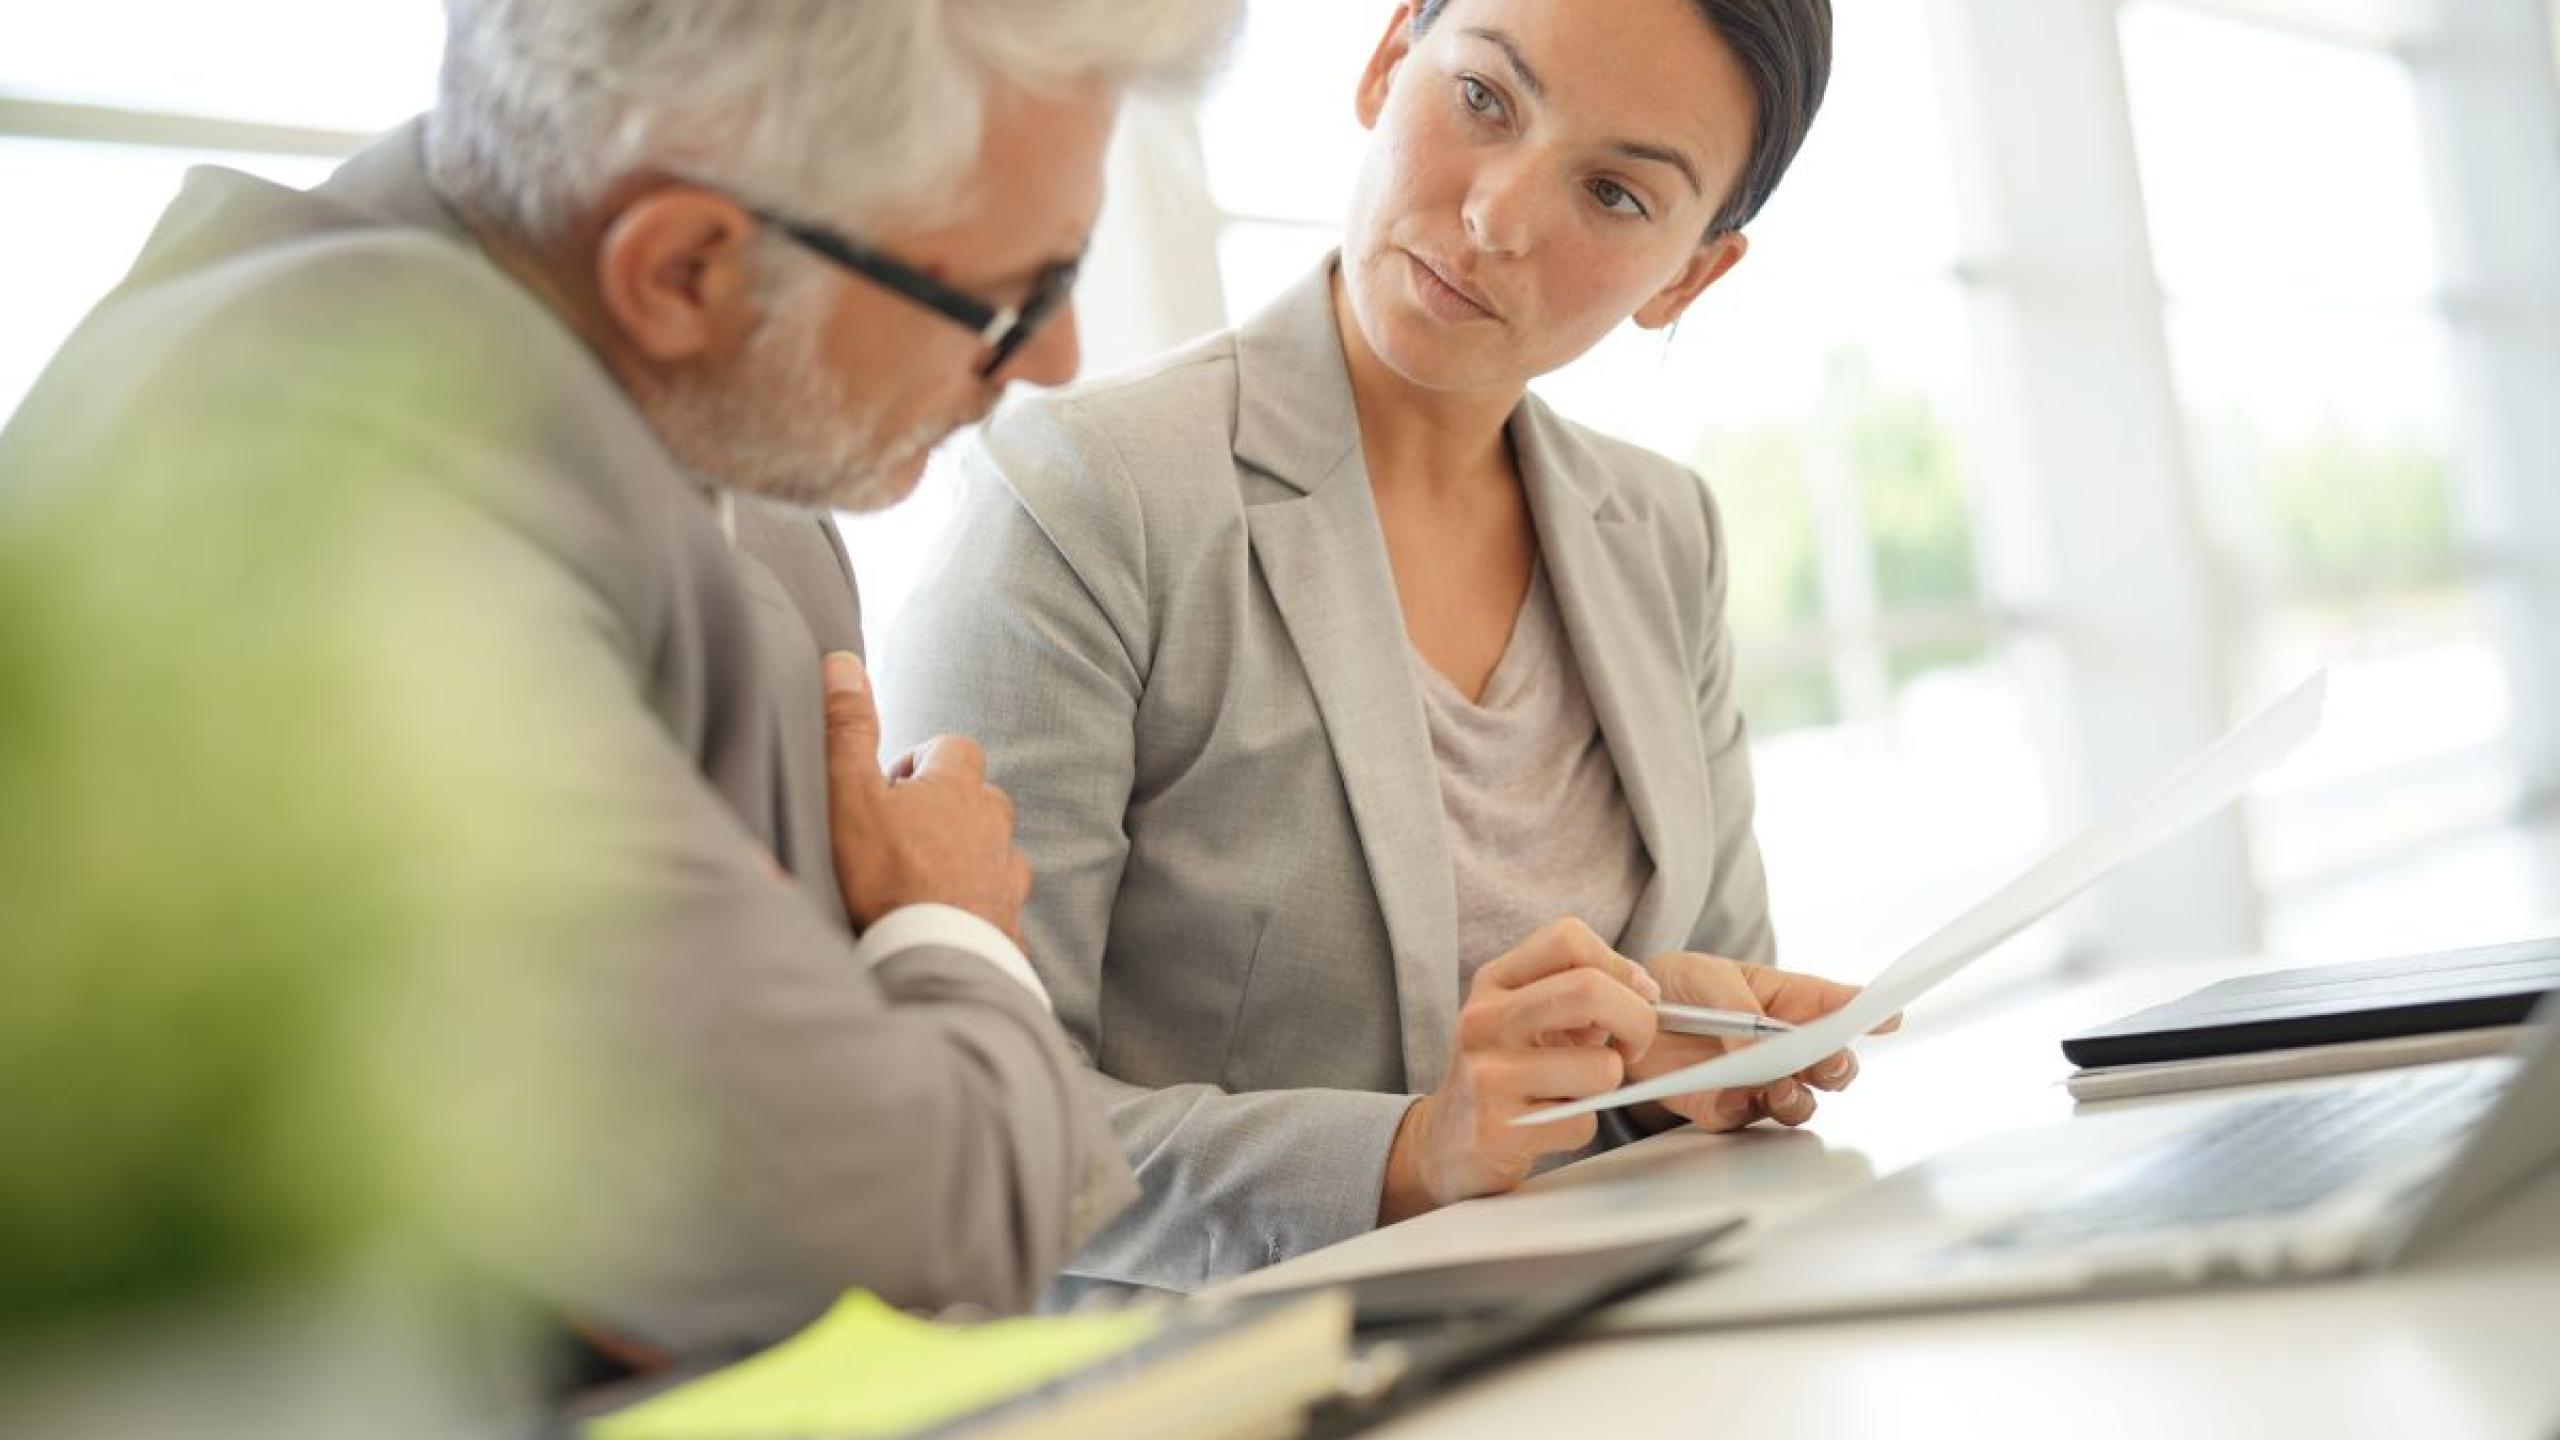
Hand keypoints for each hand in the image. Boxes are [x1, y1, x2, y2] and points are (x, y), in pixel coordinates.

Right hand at [821, 652, 1031, 941]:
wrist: (930, 961)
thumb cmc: (883, 876)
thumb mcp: (849, 794)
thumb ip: (846, 729)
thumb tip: (843, 663)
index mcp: (959, 787)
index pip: (953, 747)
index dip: (920, 762)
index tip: (889, 789)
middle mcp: (994, 826)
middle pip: (980, 797)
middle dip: (947, 809)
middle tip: (901, 836)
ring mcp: (1007, 877)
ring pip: (993, 850)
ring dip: (965, 856)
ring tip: (923, 881)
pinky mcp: (1010, 924)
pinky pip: (998, 903)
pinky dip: (976, 904)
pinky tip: (946, 922)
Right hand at [1379, 919, 1662, 1223]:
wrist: (1447, 1140)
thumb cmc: (1504, 1072)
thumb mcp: (1528, 1017)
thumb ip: (1580, 992)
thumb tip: (1644, 987)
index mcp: (1494, 982)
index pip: (1568, 937)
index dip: (1618, 966)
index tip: (1631, 998)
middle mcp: (1484, 1020)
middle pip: (1589, 989)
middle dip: (1638, 1021)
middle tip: (1633, 1046)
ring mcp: (1487, 1074)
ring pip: (1600, 1067)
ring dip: (1607, 1085)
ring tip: (1577, 1089)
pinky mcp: (1498, 1129)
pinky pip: (1582, 1122)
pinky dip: (1581, 1127)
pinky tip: (1551, 1123)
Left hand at [1626, 952, 1899, 1133]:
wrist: (1627, 1018)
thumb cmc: (1676, 986)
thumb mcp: (1703, 976)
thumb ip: (1736, 1005)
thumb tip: (1756, 1046)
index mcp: (1788, 1001)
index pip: (1837, 1006)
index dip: (1867, 1012)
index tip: (1889, 1017)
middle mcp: (1782, 1046)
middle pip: (1831, 1064)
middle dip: (1837, 1065)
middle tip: (1827, 1061)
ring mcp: (1758, 1081)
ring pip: (1799, 1102)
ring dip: (1797, 1098)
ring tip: (1781, 1087)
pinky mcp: (1724, 1107)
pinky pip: (1743, 1118)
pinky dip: (1742, 1110)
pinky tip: (1734, 1096)